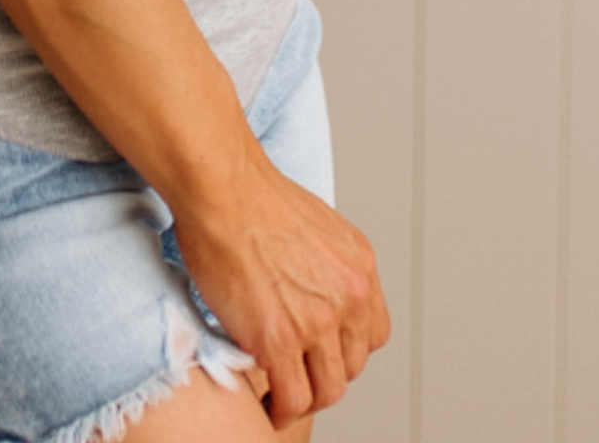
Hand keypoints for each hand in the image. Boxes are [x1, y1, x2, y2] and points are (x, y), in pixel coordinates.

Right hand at [170, 142, 388, 430]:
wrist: (224, 189)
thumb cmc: (252, 196)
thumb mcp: (316, 224)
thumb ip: (326, 263)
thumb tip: (312, 291)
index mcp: (360, 266)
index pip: (373, 333)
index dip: (347, 348)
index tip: (324, 351)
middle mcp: (349, 296)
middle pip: (352, 365)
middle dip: (325, 373)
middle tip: (298, 373)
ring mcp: (317, 322)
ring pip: (327, 390)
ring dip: (305, 397)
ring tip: (283, 396)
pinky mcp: (279, 341)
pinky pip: (292, 398)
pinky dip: (280, 409)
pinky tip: (268, 404)